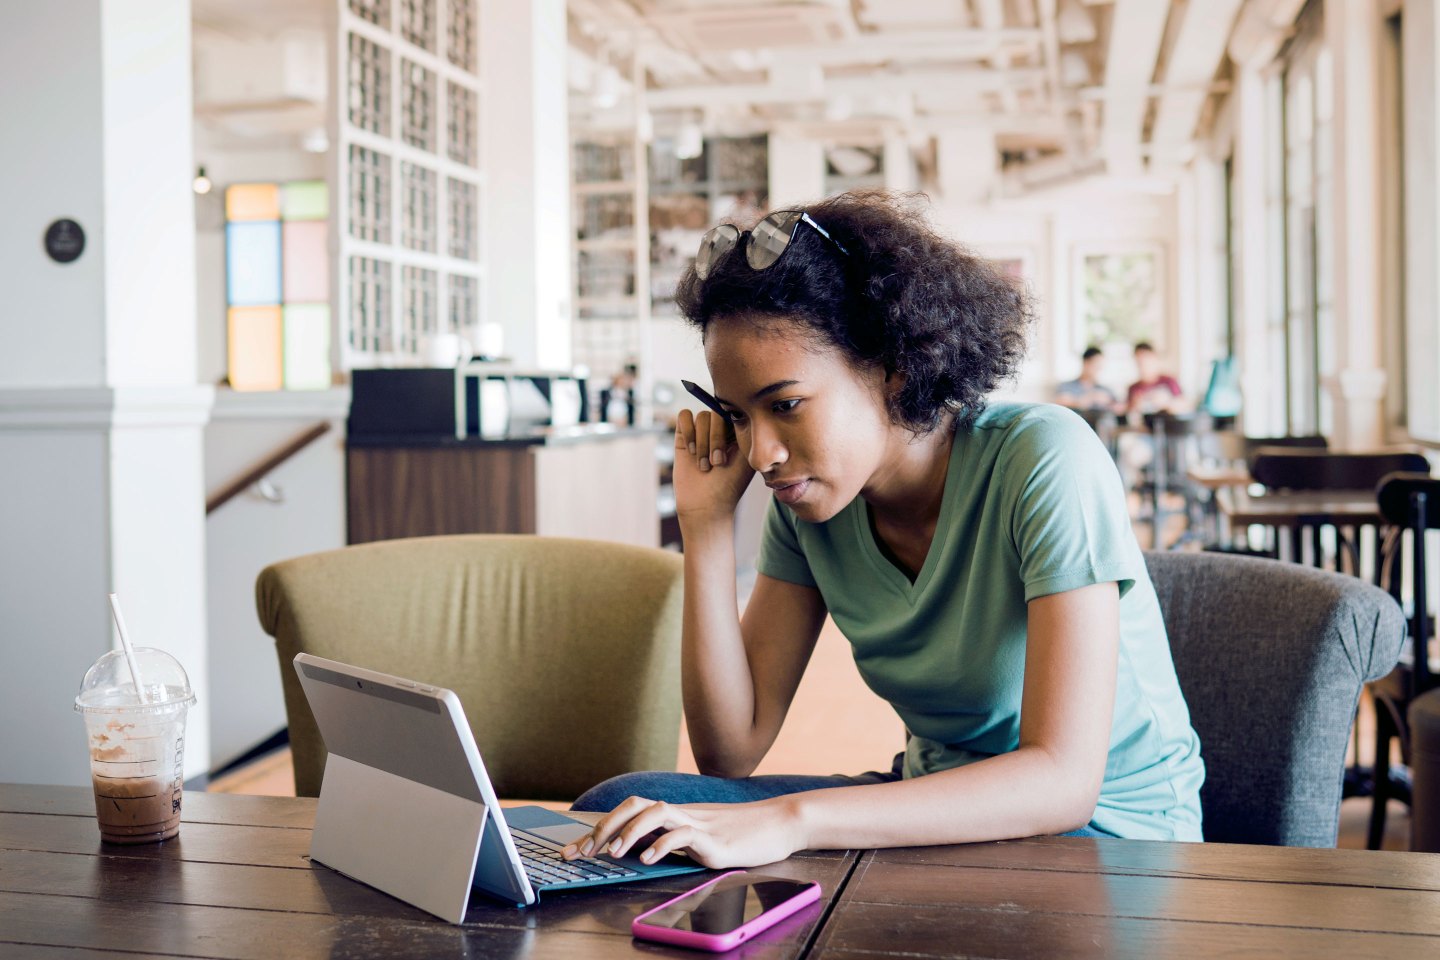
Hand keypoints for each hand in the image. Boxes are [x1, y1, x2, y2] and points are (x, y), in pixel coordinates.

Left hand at [560, 795, 803, 869]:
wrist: (780, 823)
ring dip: (629, 832)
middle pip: (635, 805)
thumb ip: (671, 840)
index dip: (600, 825)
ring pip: (656, 813)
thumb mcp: (698, 838)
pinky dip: (662, 845)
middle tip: (583, 851)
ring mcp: (698, 823)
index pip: (630, 809)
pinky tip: (648, 860)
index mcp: (676, 813)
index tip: (576, 848)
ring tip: (613, 853)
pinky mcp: (714, 839)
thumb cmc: (741, 833)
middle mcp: (682, 813)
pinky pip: (683, 834)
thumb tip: (638, 851)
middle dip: (604, 826)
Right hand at [674, 409, 754, 526]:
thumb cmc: (730, 485)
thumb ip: (745, 429)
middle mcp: (720, 428)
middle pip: (716, 411)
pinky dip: (688, 432)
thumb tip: (740, 405)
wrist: (706, 505)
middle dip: (716, 438)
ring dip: (702, 443)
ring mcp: (701, 431)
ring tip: (704, 465)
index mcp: (738, 430)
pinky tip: (691, 452)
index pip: (734, 411)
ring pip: (700, 416)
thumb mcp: (745, 456)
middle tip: (717, 462)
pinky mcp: (683, 436)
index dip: (730, 429)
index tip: (730, 454)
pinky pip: (684, 416)